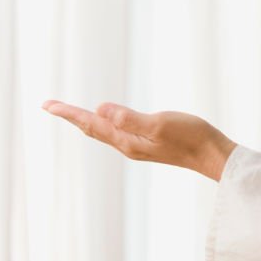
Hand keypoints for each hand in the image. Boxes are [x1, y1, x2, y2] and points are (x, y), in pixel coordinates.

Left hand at [41, 100, 236, 180]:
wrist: (212, 155)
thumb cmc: (191, 137)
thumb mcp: (160, 123)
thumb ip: (129, 118)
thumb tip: (100, 109)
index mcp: (128, 140)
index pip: (91, 123)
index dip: (69, 113)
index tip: (47, 104)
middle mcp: (129, 145)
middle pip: (93, 129)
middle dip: (72, 117)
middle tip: (51, 106)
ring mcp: (139, 146)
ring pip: (104, 133)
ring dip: (86, 122)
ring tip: (72, 114)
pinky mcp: (150, 144)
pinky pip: (117, 134)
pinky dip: (104, 125)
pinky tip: (108, 123)